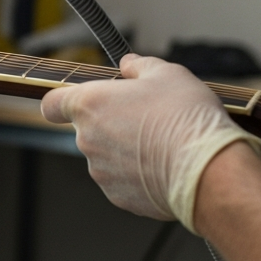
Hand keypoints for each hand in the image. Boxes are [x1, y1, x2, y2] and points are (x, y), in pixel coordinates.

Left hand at [40, 54, 260, 232]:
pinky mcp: (118, 196)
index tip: (76, 102)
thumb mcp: (167, 73)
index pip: (52, 104)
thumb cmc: (186, 117)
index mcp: (90, 105)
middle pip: (88, 129)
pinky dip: (138, 175)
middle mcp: (87, 140)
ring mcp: (101, 171)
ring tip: (163, 145)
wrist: (207, 170)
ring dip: (126, 150)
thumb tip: (128, 64)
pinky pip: (123, 180)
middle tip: (147, 119)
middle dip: (111, 124)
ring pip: (107, 156)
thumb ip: (140, 66)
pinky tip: (166, 167)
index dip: (62, 102)